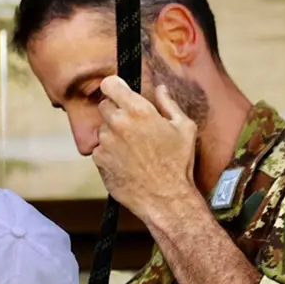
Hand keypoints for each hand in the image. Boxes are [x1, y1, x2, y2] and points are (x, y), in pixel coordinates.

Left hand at [92, 77, 200, 223]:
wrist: (166, 199)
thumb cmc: (178, 164)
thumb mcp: (184, 128)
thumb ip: (169, 104)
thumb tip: (161, 89)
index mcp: (139, 111)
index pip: (110, 84)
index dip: (114, 87)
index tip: (119, 92)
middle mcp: (118, 124)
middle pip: (104, 106)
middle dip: (116, 112)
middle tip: (133, 126)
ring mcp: (106, 143)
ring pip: (102, 129)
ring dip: (113, 134)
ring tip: (133, 149)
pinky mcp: (99, 161)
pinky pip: (100, 149)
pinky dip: (109, 153)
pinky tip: (127, 161)